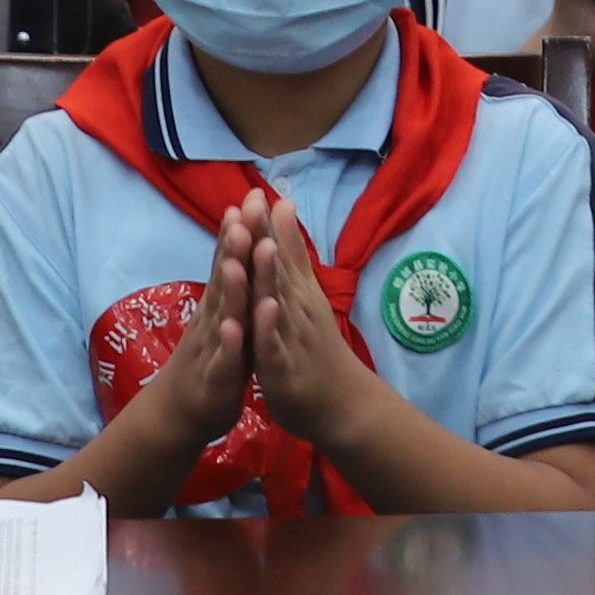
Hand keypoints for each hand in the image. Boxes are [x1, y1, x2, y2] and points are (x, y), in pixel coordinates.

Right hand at [118, 207, 263, 467]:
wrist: (179, 415)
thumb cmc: (211, 361)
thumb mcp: (224, 318)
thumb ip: (232, 283)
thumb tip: (238, 243)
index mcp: (221, 305)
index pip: (230, 261)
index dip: (240, 230)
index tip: (251, 195)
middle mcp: (213, 320)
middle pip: (225, 278)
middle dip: (234, 245)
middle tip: (243, 209)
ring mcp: (212, 349)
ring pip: (223, 315)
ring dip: (230, 288)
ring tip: (236, 259)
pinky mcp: (215, 380)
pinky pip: (224, 361)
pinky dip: (230, 345)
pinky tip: (235, 329)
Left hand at [233, 191, 388, 458]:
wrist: (342, 404)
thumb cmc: (317, 349)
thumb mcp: (304, 295)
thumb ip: (292, 252)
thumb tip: (284, 205)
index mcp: (294, 293)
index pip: (277, 253)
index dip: (264, 223)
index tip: (251, 189)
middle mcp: (294, 309)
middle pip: (276, 269)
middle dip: (263, 236)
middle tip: (251, 202)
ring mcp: (291, 337)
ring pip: (276, 302)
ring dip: (267, 274)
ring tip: (257, 244)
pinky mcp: (285, 368)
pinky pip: (275, 346)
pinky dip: (269, 327)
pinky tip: (263, 310)